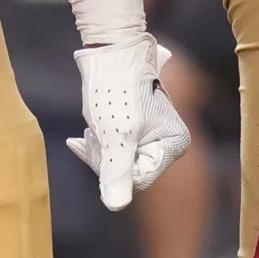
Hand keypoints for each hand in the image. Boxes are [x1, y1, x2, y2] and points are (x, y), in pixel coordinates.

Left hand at [67, 36, 191, 208]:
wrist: (109, 51)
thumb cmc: (116, 90)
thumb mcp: (115, 136)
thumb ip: (117, 172)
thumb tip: (116, 206)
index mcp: (174, 145)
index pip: (137, 179)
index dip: (111, 167)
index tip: (96, 143)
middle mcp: (168, 142)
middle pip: (128, 171)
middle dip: (104, 157)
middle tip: (90, 134)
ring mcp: (153, 134)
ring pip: (119, 160)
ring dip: (99, 148)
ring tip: (91, 127)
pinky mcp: (137, 127)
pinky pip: (116, 148)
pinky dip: (99, 142)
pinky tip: (84, 134)